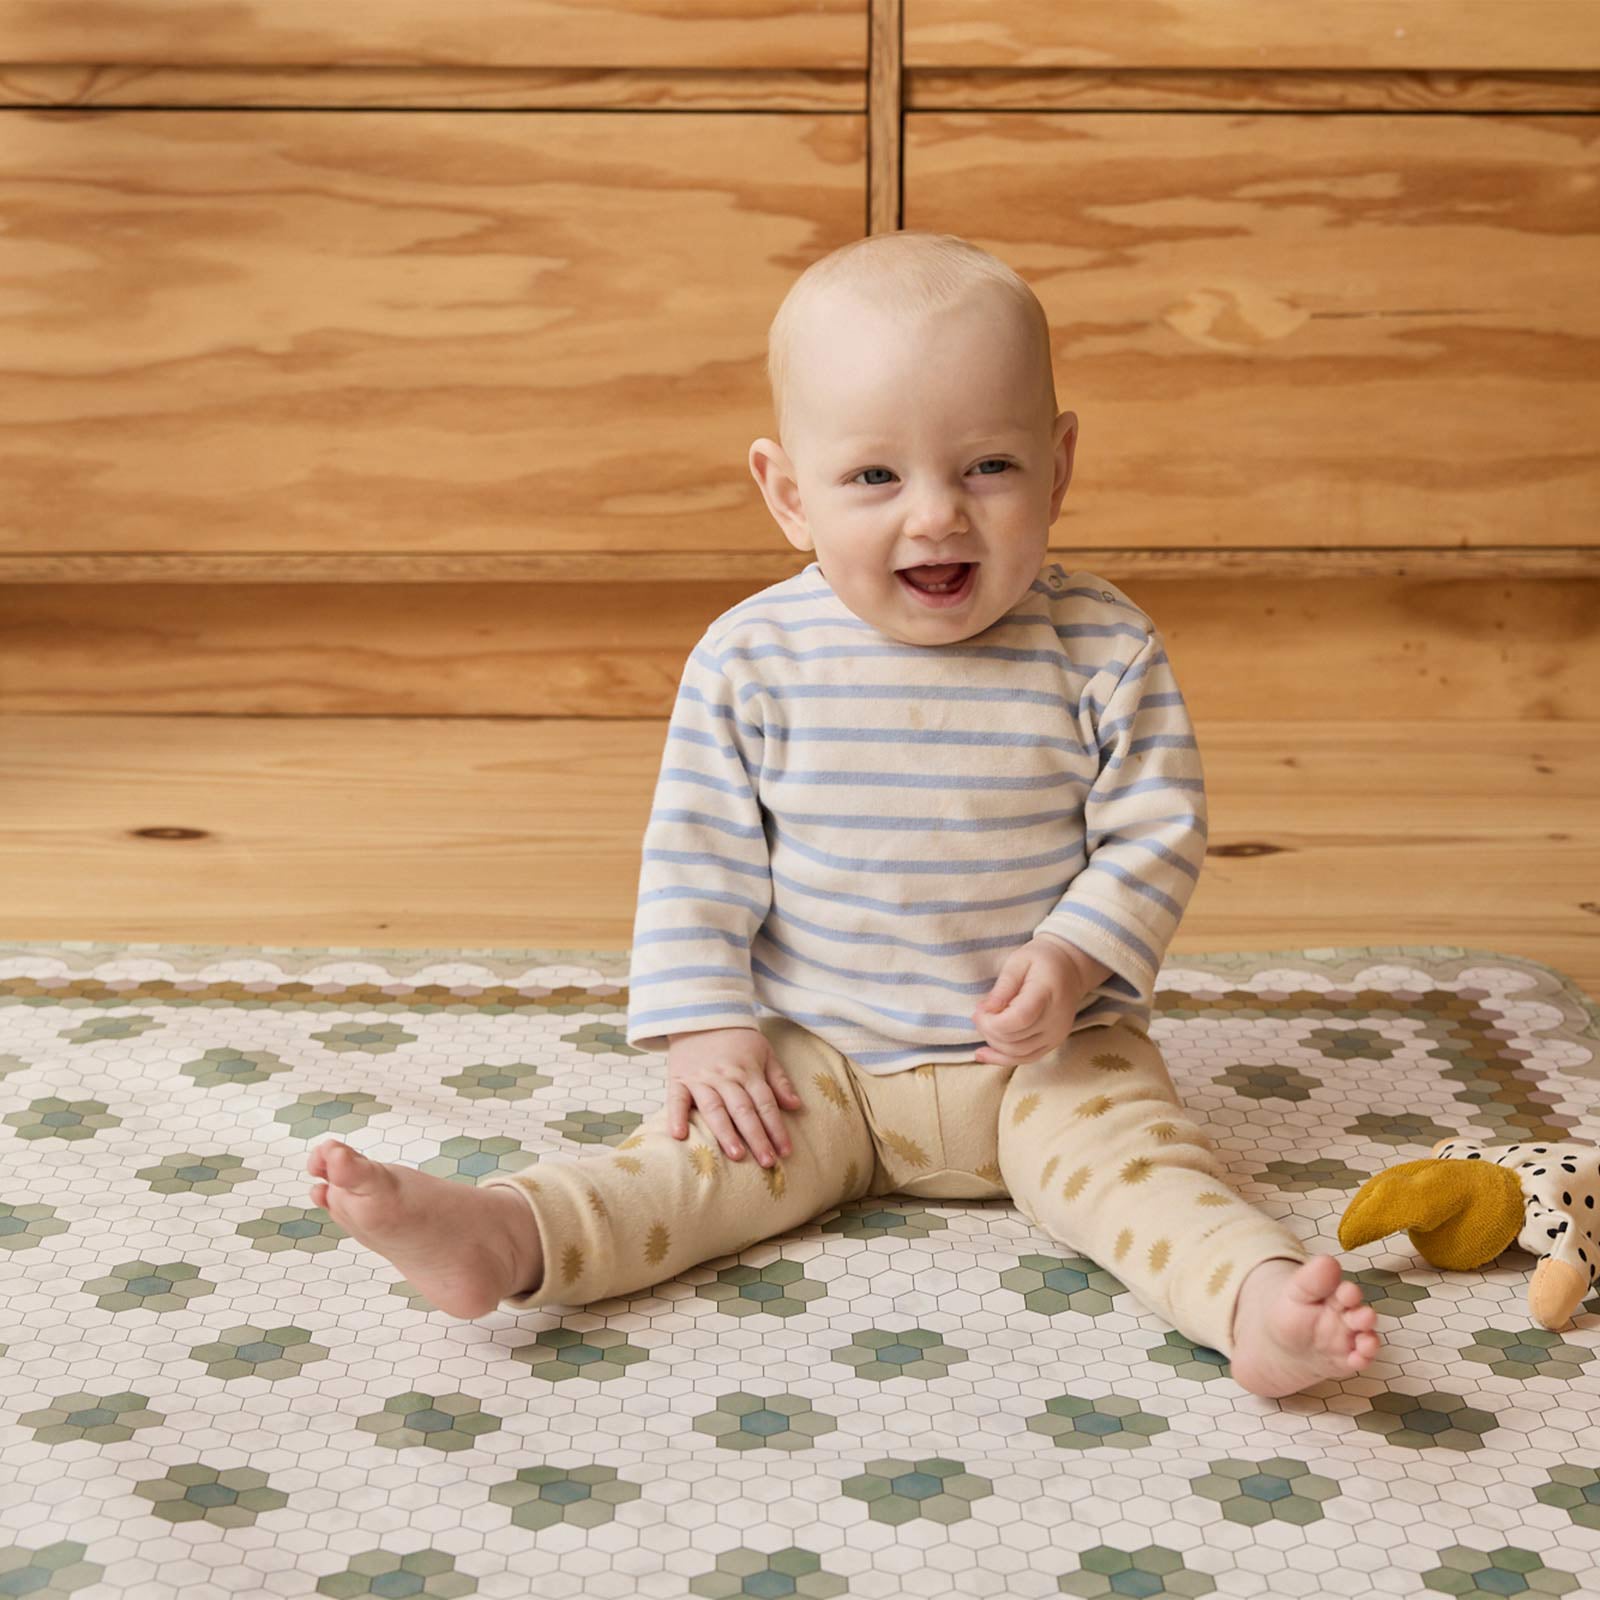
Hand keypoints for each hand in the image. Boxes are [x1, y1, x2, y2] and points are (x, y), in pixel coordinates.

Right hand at [665, 1027, 802, 1166]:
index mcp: (748, 1071)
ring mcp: (700, 1079)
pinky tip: (679, 1136)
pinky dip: (676, 1117)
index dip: (776, 1128)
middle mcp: (725, 1077)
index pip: (765, 1104)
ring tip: (736, 1155)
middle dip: (757, 1137)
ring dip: (725, 1132)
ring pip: (714, 1109)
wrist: (702, 1014)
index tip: (785, 1152)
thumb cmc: (738, 1038)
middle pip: (743, 1110)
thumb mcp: (765, 1052)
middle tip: (767, 1162)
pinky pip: (676, 1099)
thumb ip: (779, 1080)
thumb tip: (796, 1106)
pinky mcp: (678, 1079)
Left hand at [971, 936, 1099, 1063]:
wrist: (1070, 968)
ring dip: (994, 1043)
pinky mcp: (1053, 1043)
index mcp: (1047, 994)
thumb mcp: (1018, 961)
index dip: (992, 1021)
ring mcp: (1056, 1035)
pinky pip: (1027, 1058)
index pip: (1019, 1019)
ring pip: (1018, 1053)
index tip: (979, 1010)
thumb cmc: (1041, 960)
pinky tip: (983, 1054)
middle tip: (978, 1013)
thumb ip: (1003, 986)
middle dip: (988, 1030)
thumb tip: (985, 1010)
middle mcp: (1055, 1020)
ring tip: (984, 1024)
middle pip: (1015, 1039)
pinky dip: (1003, 1059)